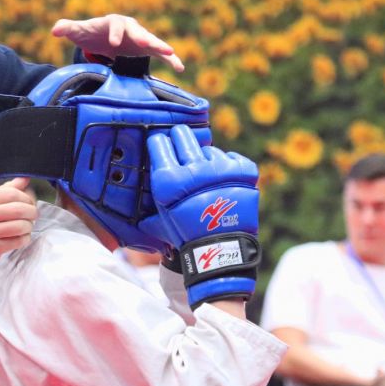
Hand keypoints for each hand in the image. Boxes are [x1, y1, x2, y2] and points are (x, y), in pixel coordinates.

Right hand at [0, 177, 36, 271]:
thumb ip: (3, 190)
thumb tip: (24, 179)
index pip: (13, 193)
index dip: (26, 197)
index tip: (29, 202)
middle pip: (20, 209)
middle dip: (32, 212)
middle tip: (32, 214)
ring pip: (21, 227)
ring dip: (29, 226)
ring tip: (26, 226)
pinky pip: (17, 242)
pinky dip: (24, 239)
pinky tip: (21, 237)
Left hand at [51, 14, 183, 71]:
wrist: (104, 38)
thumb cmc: (92, 33)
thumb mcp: (79, 31)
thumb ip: (67, 28)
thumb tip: (55, 30)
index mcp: (113, 22)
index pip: (115, 25)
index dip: (114, 33)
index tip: (113, 44)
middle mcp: (131, 28)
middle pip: (138, 31)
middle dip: (142, 36)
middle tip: (146, 43)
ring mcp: (141, 38)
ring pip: (153, 41)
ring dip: (161, 46)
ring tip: (171, 53)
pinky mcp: (148, 49)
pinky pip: (162, 53)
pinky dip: (172, 59)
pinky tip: (180, 68)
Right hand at [147, 124, 259, 307]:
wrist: (220, 250)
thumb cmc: (185, 232)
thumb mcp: (159, 214)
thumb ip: (152, 191)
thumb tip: (141, 174)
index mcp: (169, 179)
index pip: (159, 142)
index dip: (159, 143)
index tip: (161, 145)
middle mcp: (193, 170)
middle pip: (183, 135)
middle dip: (180, 138)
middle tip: (181, 146)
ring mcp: (220, 169)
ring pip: (208, 149)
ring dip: (205, 160)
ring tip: (206, 179)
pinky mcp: (243, 171)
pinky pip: (231, 156)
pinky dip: (228, 165)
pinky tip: (223, 180)